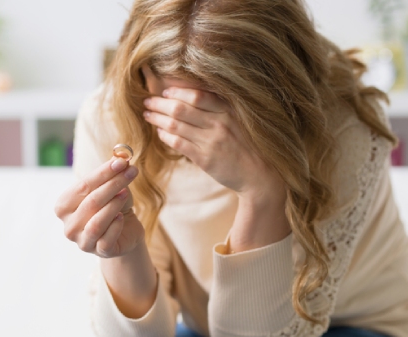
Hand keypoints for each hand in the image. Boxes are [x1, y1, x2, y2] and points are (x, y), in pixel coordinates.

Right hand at [54, 158, 144, 257]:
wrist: (125, 229)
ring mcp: (82, 241)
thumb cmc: (113, 204)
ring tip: (125, 194)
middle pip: (91, 202)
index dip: (103, 173)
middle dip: (113, 184)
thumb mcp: (112, 186)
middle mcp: (69, 225)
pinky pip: (106, 239)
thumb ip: (113, 171)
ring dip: (113, 206)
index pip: (83, 186)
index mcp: (64, 206)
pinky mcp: (99, 251)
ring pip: (96, 222)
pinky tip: (122, 217)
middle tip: (131, 171)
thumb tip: (122, 155)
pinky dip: (115, 226)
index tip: (122, 161)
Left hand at [143, 87, 284, 200]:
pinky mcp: (206, 159)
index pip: (197, 94)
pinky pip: (179, 144)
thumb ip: (219, 108)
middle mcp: (220, 123)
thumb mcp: (239, 120)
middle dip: (160, 104)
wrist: (261, 175)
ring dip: (158, 119)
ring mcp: (212, 141)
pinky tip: (160, 133)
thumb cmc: (248, 145)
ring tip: (148, 115)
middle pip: (181, 109)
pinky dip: (166, 137)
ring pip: (176, 125)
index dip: (177, 92)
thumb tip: (191, 94)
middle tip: (147, 102)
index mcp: (229, 109)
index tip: (165, 91)